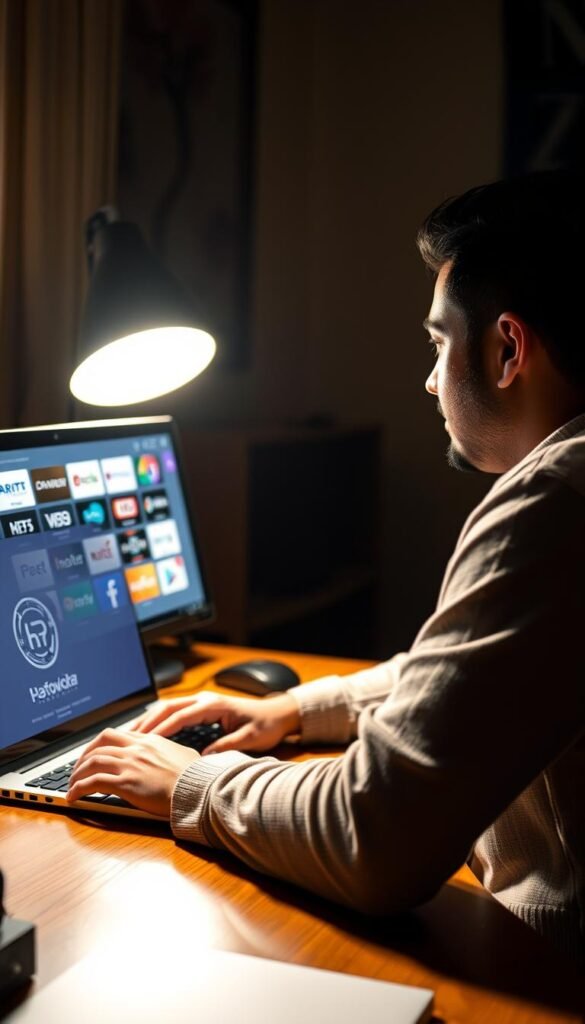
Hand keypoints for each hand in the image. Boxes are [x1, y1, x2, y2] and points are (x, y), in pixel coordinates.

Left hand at [66, 729, 198, 816]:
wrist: (197, 790)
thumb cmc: (195, 777)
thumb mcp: (183, 754)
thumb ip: (171, 750)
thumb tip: (175, 754)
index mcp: (149, 740)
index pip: (116, 734)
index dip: (99, 744)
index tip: (92, 754)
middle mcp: (136, 748)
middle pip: (100, 743)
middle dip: (84, 755)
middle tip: (77, 768)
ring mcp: (130, 764)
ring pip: (93, 761)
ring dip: (77, 774)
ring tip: (71, 785)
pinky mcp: (125, 783)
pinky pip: (93, 782)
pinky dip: (78, 789)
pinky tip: (73, 797)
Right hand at [130, 690, 300, 753]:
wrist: (279, 713)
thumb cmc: (266, 725)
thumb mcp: (249, 738)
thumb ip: (226, 747)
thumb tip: (203, 758)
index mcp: (214, 705)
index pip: (181, 716)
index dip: (161, 729)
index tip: (144, 742)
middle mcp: (204, 699)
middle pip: (168, 707)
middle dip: (146, 721)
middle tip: (127, 737)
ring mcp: (202, 702)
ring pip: (168, 707)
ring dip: (149, 720)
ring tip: (129, 735)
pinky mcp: (202, 708)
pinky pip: (174, 712)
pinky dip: (158, 721)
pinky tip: (147, 733)